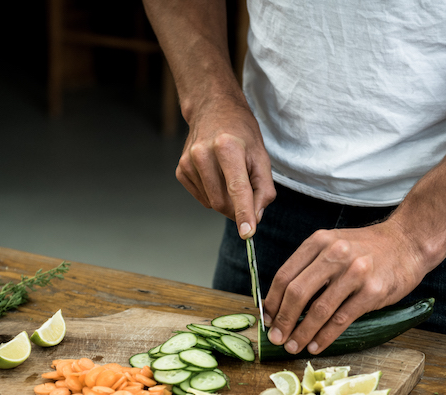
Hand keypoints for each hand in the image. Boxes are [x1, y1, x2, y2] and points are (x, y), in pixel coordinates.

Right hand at [177, 93, 275, 237]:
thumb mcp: (261, 156)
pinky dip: (213, 194)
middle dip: (237, 209)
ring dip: (226, 201)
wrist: (212, 109)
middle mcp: (203, 154)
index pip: (237, 188)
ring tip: (229, 176)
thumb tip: (255, 217)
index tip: (247, 233)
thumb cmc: (241, 132)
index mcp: (227, 147)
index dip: (243, 213)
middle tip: (247, 196)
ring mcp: (188, 162)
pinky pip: (202, 198)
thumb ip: (264, 189)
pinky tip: (216, 175)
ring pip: (212, 203)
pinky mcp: (180, 170)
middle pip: (222, 202)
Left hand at [263, 220, 426, 353]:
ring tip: (293, 346)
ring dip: (302, 333)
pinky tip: (316, 345)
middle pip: (297, 293)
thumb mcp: (333, 245)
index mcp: (319, 242)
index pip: (285, 275)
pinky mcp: (372, 291)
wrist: (408, 242)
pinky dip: (325, 336)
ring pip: (319, 310)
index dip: (272, 301)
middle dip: (283, 320)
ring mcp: (355, 272)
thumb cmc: (366, 248)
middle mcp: (334, 254)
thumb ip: (310, 267)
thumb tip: (282, 303)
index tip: (268, 319)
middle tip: (276, 338)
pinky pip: (341, 319)